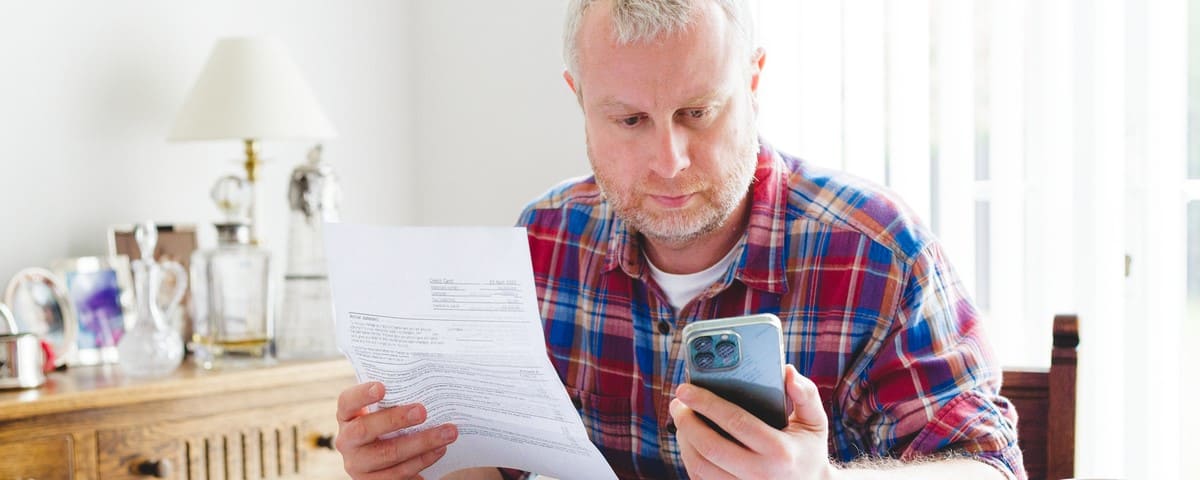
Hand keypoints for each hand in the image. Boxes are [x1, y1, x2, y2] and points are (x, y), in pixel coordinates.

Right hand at [335, 381, 458, 479]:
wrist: (383, 459)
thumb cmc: (387, 424)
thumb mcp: (383, 411)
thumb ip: (395, 400)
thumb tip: (427, 386)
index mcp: (347, 416)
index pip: (347, 402)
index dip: (362, 394)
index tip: (382, 387)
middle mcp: (346, 441)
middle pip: (365, 429)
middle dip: (396, 419)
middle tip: (422, 411)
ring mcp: (357, 464)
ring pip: (388, 454)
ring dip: (422, 443)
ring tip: (447, 433)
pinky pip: (399, 474)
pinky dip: (422, 461)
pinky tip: (439, 450)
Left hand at [669, 365, 838, 479]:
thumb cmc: (808, 450)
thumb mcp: (815, 422)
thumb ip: (805, 394)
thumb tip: (786, 371)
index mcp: (780, 451)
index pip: (736, 422)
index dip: (706, 403)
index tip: (686, 388)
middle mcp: (760, 474)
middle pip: (710, 447)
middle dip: (687, 421)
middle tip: (677, 403)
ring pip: (699, 467)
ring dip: (683, 440)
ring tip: (681, 418)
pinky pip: (701, 479)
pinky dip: (689, 458)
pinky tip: (689, 439)